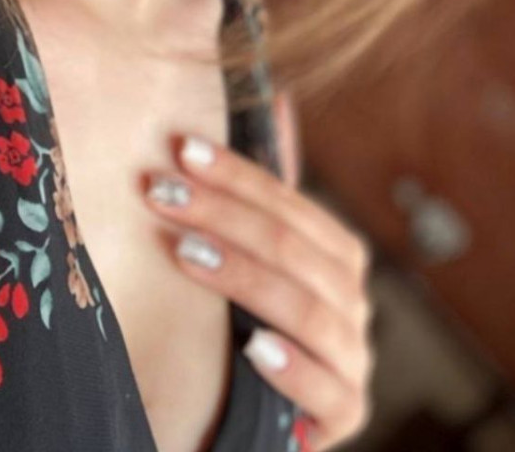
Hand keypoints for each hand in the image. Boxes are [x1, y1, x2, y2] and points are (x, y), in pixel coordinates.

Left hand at [144, 133, 373, 450]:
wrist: (248, 426)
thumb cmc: (247, 329)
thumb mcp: (254, 260)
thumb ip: (268, 193)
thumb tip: (277, 97)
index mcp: (337, 258)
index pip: (291, 204)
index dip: (238, 175)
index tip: (183, 150)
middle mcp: (351, 304)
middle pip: (293, 248)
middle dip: (225, 215)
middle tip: (163, 193)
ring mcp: (351, 361)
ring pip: (308, 308)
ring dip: (245, 277)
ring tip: (186, 254)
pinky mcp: (345, 415)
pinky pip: (328, 391)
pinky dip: (293, 367)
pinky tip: (253, 351)